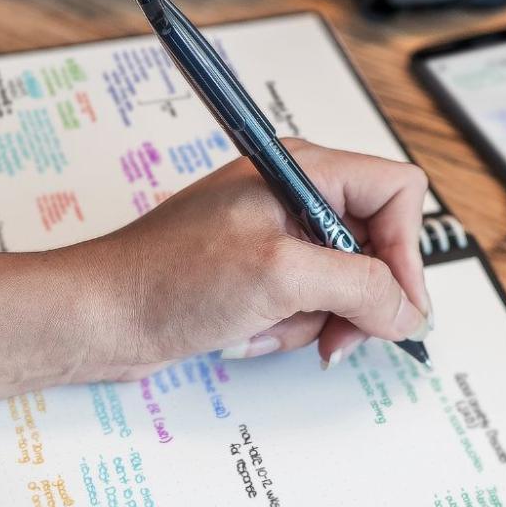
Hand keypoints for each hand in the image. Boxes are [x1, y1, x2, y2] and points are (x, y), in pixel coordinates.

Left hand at [65, 140, 432, 380]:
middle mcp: (294, 194)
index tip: (394, 306)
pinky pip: (306, 304)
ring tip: (267, 326)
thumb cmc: (167, 278)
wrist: (98, 315)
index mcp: (302, 169)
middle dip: (359, 299)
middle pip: (377, 244)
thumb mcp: (282, 276)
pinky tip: (248, 332)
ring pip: (344, 284)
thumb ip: (360, 286)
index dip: (405, 252)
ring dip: (314, 320)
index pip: (396, 192)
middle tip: (340, 337)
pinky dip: (286, 328)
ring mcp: (275, 234)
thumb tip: (408, 311)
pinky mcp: (256, 272)